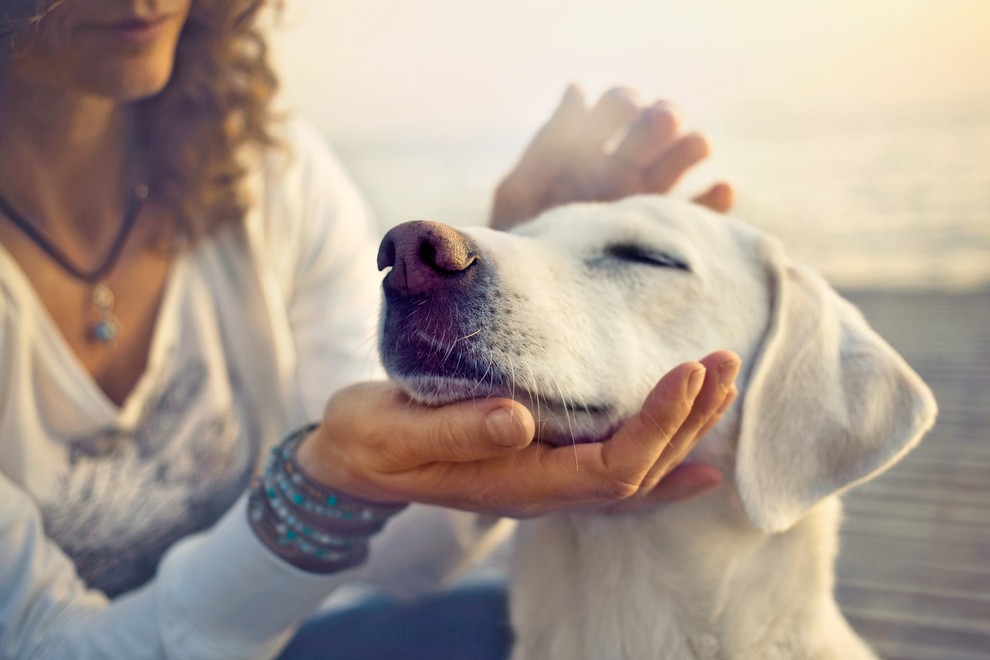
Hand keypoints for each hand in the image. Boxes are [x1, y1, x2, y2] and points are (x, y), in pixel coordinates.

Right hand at [295, 351, 738, 517]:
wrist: (352, 460)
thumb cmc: (370, 441)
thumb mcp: (395, 432)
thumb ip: (454, 431)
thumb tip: (518, 419)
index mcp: (515, 483)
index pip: (610, 467)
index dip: (656, 424)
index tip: (688, 371)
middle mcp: (542, 489)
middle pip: (639, 470)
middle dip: (688, 419)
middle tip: (724, 361)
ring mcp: (545, 479)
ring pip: (635, 469)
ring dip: (684, 429)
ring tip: (723, 384)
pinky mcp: (541, 459)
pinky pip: (615, 469)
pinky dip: (662, 460)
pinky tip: (698, 458)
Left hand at [491, 85, 733, 230]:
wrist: (532, 302)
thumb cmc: (519, 246)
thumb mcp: (521, 193)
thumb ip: (548, 145)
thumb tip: (577, 88)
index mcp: (588, 152)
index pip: (617, 108)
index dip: (624, 103)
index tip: (627, 109)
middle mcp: (622, 172)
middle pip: (654, 130)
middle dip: (661, 119)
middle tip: (663, 121)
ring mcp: (646, 203)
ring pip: (679, 164)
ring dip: (691, 147)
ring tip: (697, 145)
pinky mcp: (665, 238)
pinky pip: (699, 217)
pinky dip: (715, 202)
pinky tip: (721, 189)